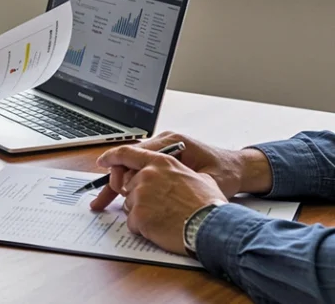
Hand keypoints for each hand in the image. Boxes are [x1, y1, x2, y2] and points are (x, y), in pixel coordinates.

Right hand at [90, 131, 270, 210]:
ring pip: (131, 165)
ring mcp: (164, 149)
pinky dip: (129, 181)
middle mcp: (165, 142)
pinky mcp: (165, 159)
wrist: (240, 169)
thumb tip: (147, 189)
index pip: (137, 151)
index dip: (118, 165)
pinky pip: (140, 169)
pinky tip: (118, 194)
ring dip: (117, 183)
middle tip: (104, 200)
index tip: (107, 177)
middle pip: (129, 158)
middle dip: (114, 179)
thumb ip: (177, 180)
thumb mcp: (204, 178)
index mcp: (173, 141)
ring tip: (103, 201)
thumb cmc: (226, 173)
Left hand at [90, 146, 227, 254]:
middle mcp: (147, 175)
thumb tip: (171, 175)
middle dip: (139, 197)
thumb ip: (176, 172)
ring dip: (143, 213)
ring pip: (130, 205)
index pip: (127, 153)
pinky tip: (162, 228)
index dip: (111, 156)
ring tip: (166, 218)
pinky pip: (132, 223)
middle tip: (158, 207)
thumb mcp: (198, 177)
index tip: (102, 161)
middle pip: (128, 185)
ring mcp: (141, 194)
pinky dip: (143, 228)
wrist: (215, 226)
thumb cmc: (210, 204)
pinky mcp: (139, 215)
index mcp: (161, 162)